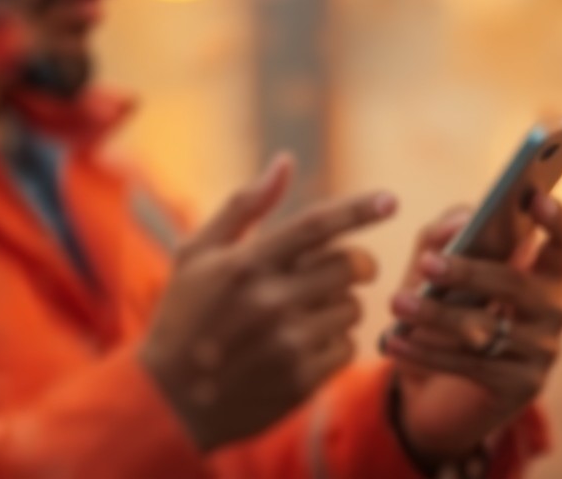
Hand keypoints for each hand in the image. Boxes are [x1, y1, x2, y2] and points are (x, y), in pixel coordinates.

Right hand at [140, 154, 396, 452]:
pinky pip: (348, 347)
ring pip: (353, 307)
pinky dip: (334, 342)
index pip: (316, 226)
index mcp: (245, 264)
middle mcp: (270, 301)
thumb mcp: (197, 254)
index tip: (390, 200)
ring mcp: (288, 344)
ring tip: (304, 313)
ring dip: (340, 304)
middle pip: (350, 265)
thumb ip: (243, 206)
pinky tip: (303, 345)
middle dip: (352, 263)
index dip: (358, 210)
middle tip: (331, 271)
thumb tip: (284, 162)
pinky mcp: (302, 380)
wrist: (170, 400)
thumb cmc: (182, 316)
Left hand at [381, 194, 561, 461]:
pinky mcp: (522, 387)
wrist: (442, 387)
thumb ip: (443, 234)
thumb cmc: (446, 309)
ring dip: (436, 316)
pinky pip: (470, 366)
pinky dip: (426, 353)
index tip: (534, 196)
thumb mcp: (437, 269)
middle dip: (468, 272)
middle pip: (515, 282)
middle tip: (427, 264)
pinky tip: (393, 343)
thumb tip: (461, 221)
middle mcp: (554, 308)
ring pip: (487, 328)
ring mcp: (543, 350)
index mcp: (544, 270)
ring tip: (397, 304)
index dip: (556, 218)